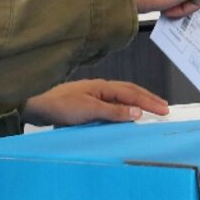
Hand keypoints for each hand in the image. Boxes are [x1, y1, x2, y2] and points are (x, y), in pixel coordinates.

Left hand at [23, 79, 168, 125]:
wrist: (35, 105)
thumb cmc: (59, 106)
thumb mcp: (89, 110)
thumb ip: (114, 111)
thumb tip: (138, 111)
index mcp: (103, 87)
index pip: (132, 94)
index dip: (150, 102)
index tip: (164, 110)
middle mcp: (99, 88)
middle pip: (129, 91)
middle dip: (148, 99)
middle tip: (164, 107)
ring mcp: (93, 94)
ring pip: (121, 96)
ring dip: (137, 101)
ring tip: (151, 108)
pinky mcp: (86, 103)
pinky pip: (111, 103)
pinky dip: (124, 107)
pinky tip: (125, 113)